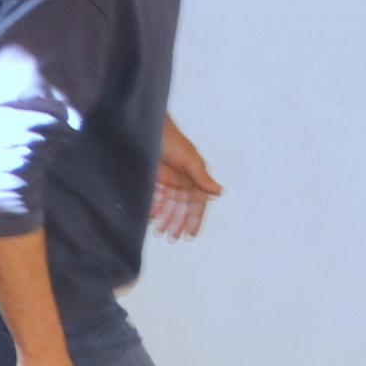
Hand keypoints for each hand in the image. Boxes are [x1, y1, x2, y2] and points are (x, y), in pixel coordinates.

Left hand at [151, 125, 222, 239]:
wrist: (146, 127)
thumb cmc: (170, 138)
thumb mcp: (188, 159)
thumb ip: (201, 177)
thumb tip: (219, 192)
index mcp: (194, 175)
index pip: (197, 203)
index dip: (194, 219)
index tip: (190, 235)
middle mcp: (183, 179)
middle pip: (181, 207)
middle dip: (177, 222)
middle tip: (171, 238)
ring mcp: (168, 179)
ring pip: (168, 204)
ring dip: (165, 218)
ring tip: (160, 233)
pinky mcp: (154, 177)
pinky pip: (155, 197)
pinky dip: (154, 208)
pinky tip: (151, 219)